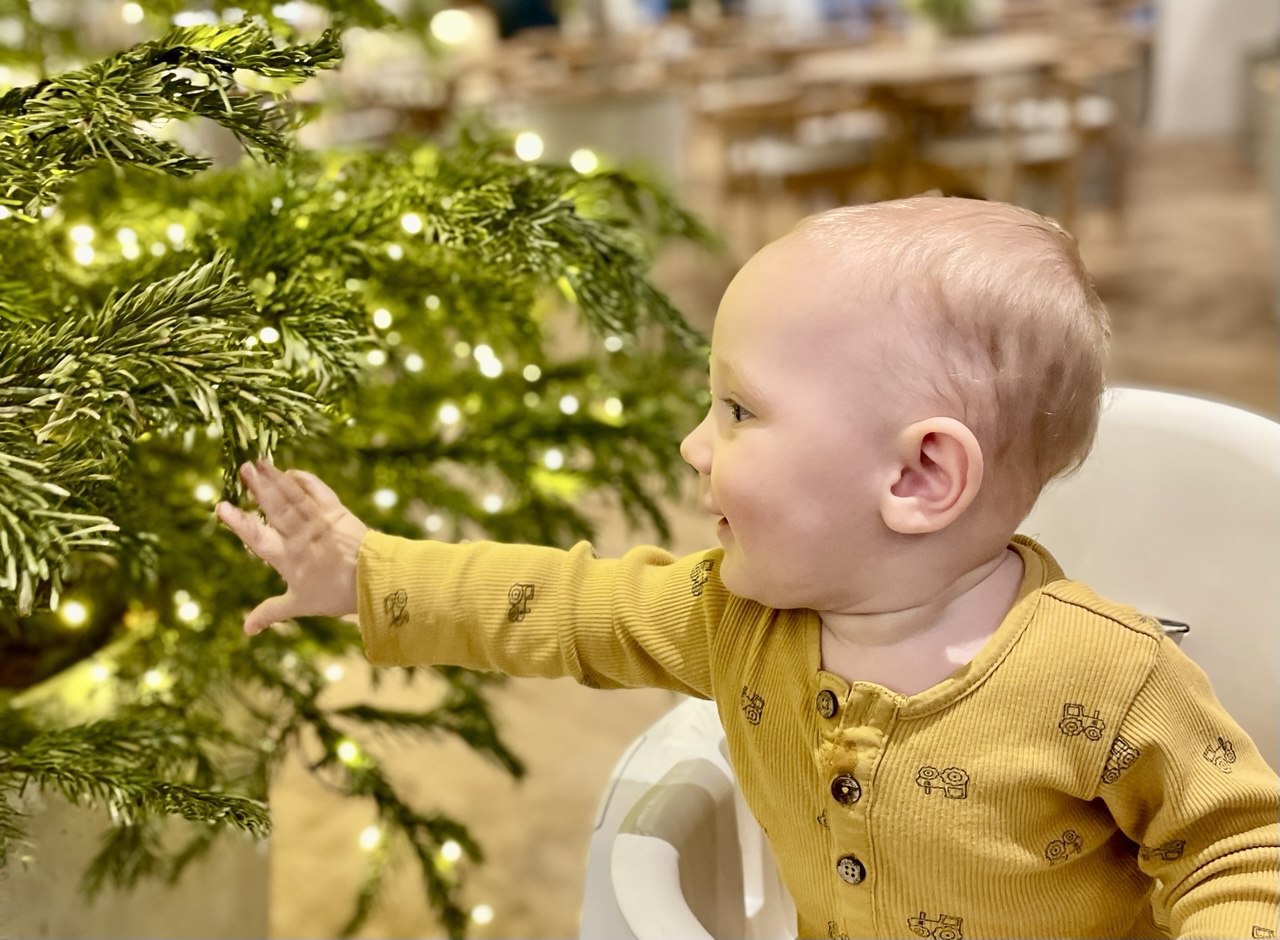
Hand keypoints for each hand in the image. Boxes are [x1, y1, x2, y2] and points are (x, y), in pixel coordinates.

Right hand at [215, 460, 368, 634]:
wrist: (375, 581)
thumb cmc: (335, 595)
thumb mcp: (299, 605)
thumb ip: (271, 612)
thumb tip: (246, 630)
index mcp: (286, 558)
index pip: (256, 537)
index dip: (239, 522)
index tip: (222, 506)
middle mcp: (300, 536)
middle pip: (274, 508)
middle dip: (258, 487)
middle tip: (243, 467)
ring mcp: (319, 521)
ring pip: (293, 496)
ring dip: (276, 478)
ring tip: (260, 462)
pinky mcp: (337, 512)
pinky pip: (318, 491)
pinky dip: (305, 480)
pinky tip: (293, 472)